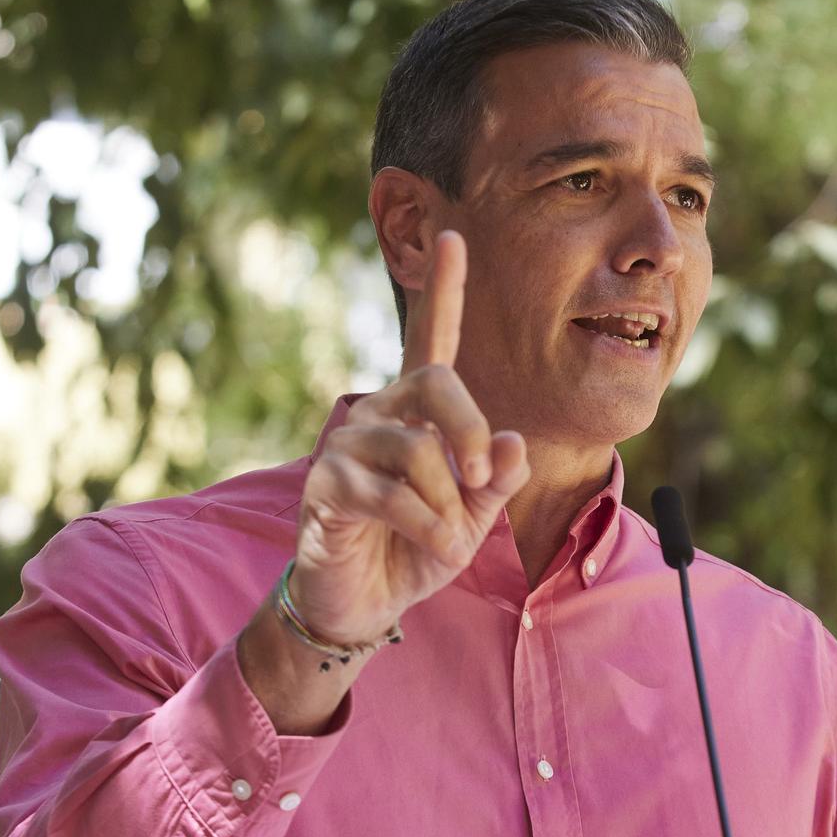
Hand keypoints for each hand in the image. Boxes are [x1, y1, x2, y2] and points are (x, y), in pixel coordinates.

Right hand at [288, 229, 529, 644]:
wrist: (365, 602)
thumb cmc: (419, 547)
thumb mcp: (474, 514)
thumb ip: (496, 477)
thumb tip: (511, 441)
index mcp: (417, 413)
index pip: (430, 340)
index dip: (444, 290)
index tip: (453, 235)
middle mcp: (379, 414)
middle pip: (438, 382)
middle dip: (471, 430)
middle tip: (484, 479)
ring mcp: (346, 444)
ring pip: (418, 450)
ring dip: (448, 501)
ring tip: (448, 536)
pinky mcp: (325, 483)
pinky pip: (393, 494)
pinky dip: (427, 525)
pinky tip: (431, 545)